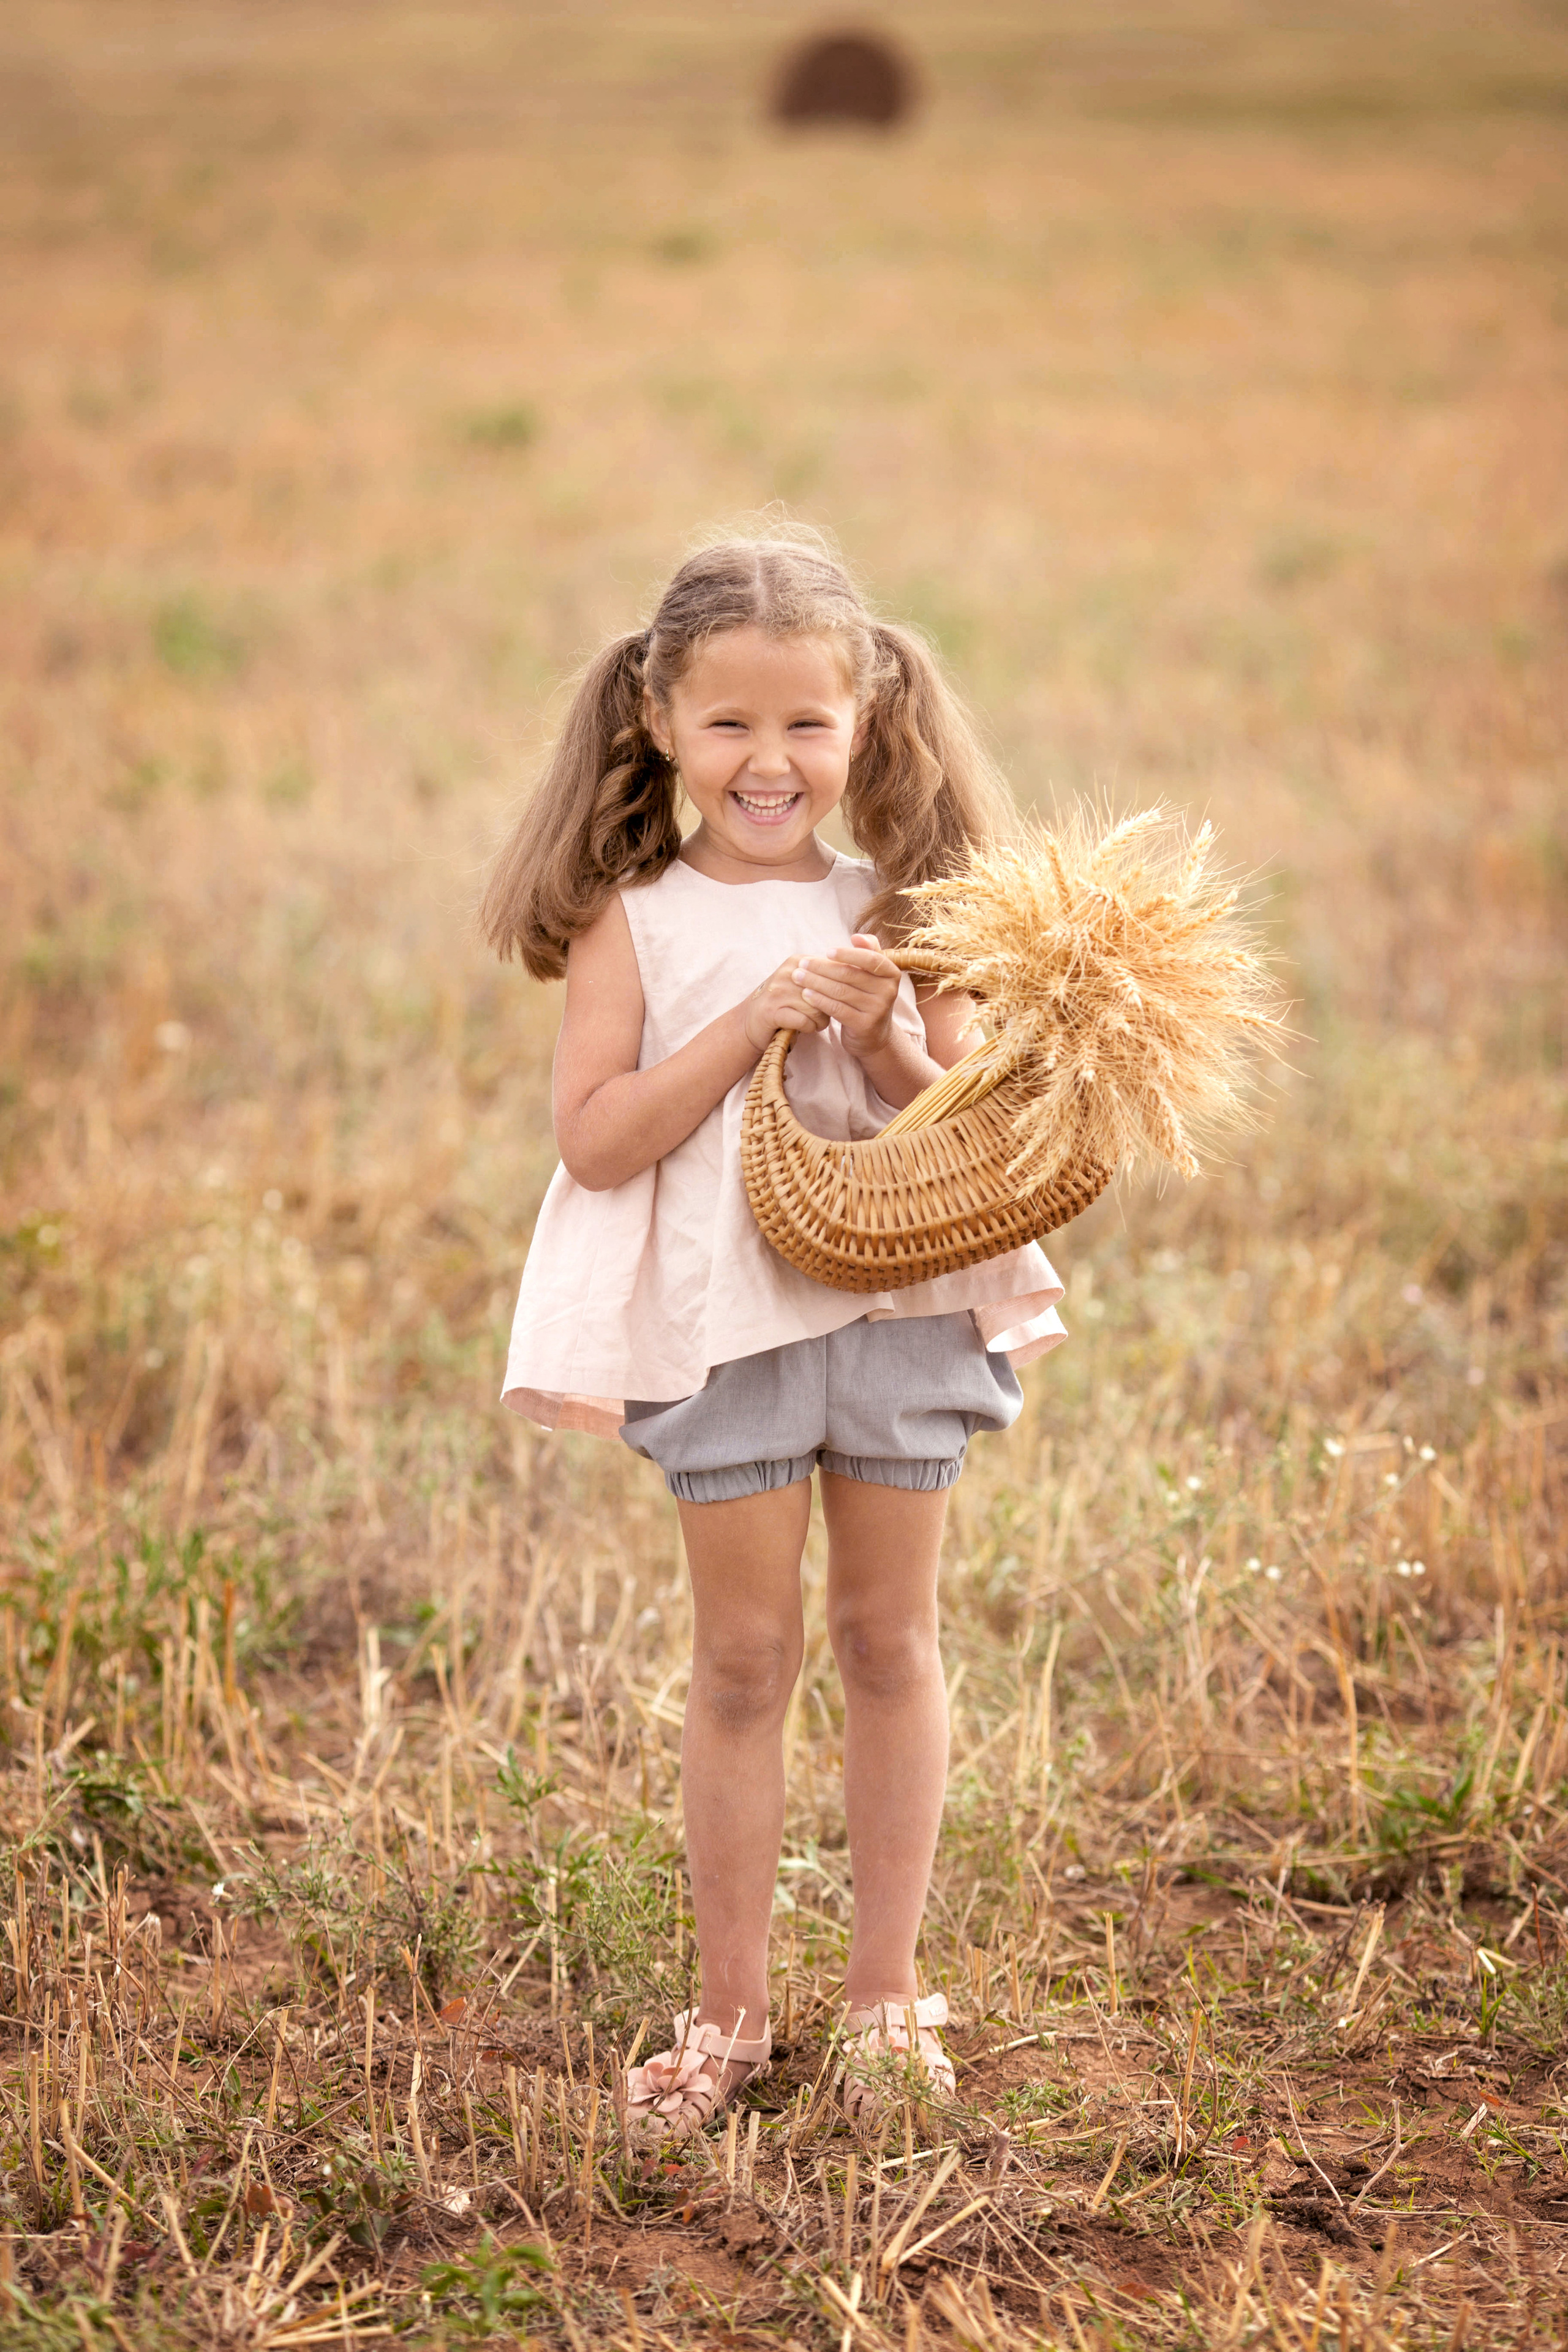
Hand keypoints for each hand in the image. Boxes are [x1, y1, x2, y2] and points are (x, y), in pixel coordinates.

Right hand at [740, 958, 831, 1053]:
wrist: (749, 1023)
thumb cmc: (783, 1004)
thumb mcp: (801, 984)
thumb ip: (823, 977)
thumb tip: (855, 976)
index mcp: (797, 962)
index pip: (831, 971)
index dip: (839, 989)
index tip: (838, 1001)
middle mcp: (787, 973)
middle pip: (826, 991)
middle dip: (830, 1006)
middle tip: (827, 1015)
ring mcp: (778, 991)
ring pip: (817, 1007)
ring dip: (820, 1020)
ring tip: (816, 1023)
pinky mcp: (772, 1011)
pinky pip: (804, 1021)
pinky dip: (809, 1027)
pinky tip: (805, 1028)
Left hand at [792, 934, 901, 1061]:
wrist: (875, 1035)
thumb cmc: (867, 998)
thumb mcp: (873, 975)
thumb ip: (868, 952)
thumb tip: (857, 936)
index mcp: (891, 974)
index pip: (871, 959)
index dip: (848, 954)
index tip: (827, 951)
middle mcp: (889, 991)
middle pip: (850, 975)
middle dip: (822, 968)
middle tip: (802, 963)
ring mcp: (878, 1010)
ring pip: (841, 991)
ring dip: (816, 982)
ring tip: (798, 977)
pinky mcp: (864, 1025)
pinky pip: (837, 1009)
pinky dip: (819, 1000)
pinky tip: (806, 994)